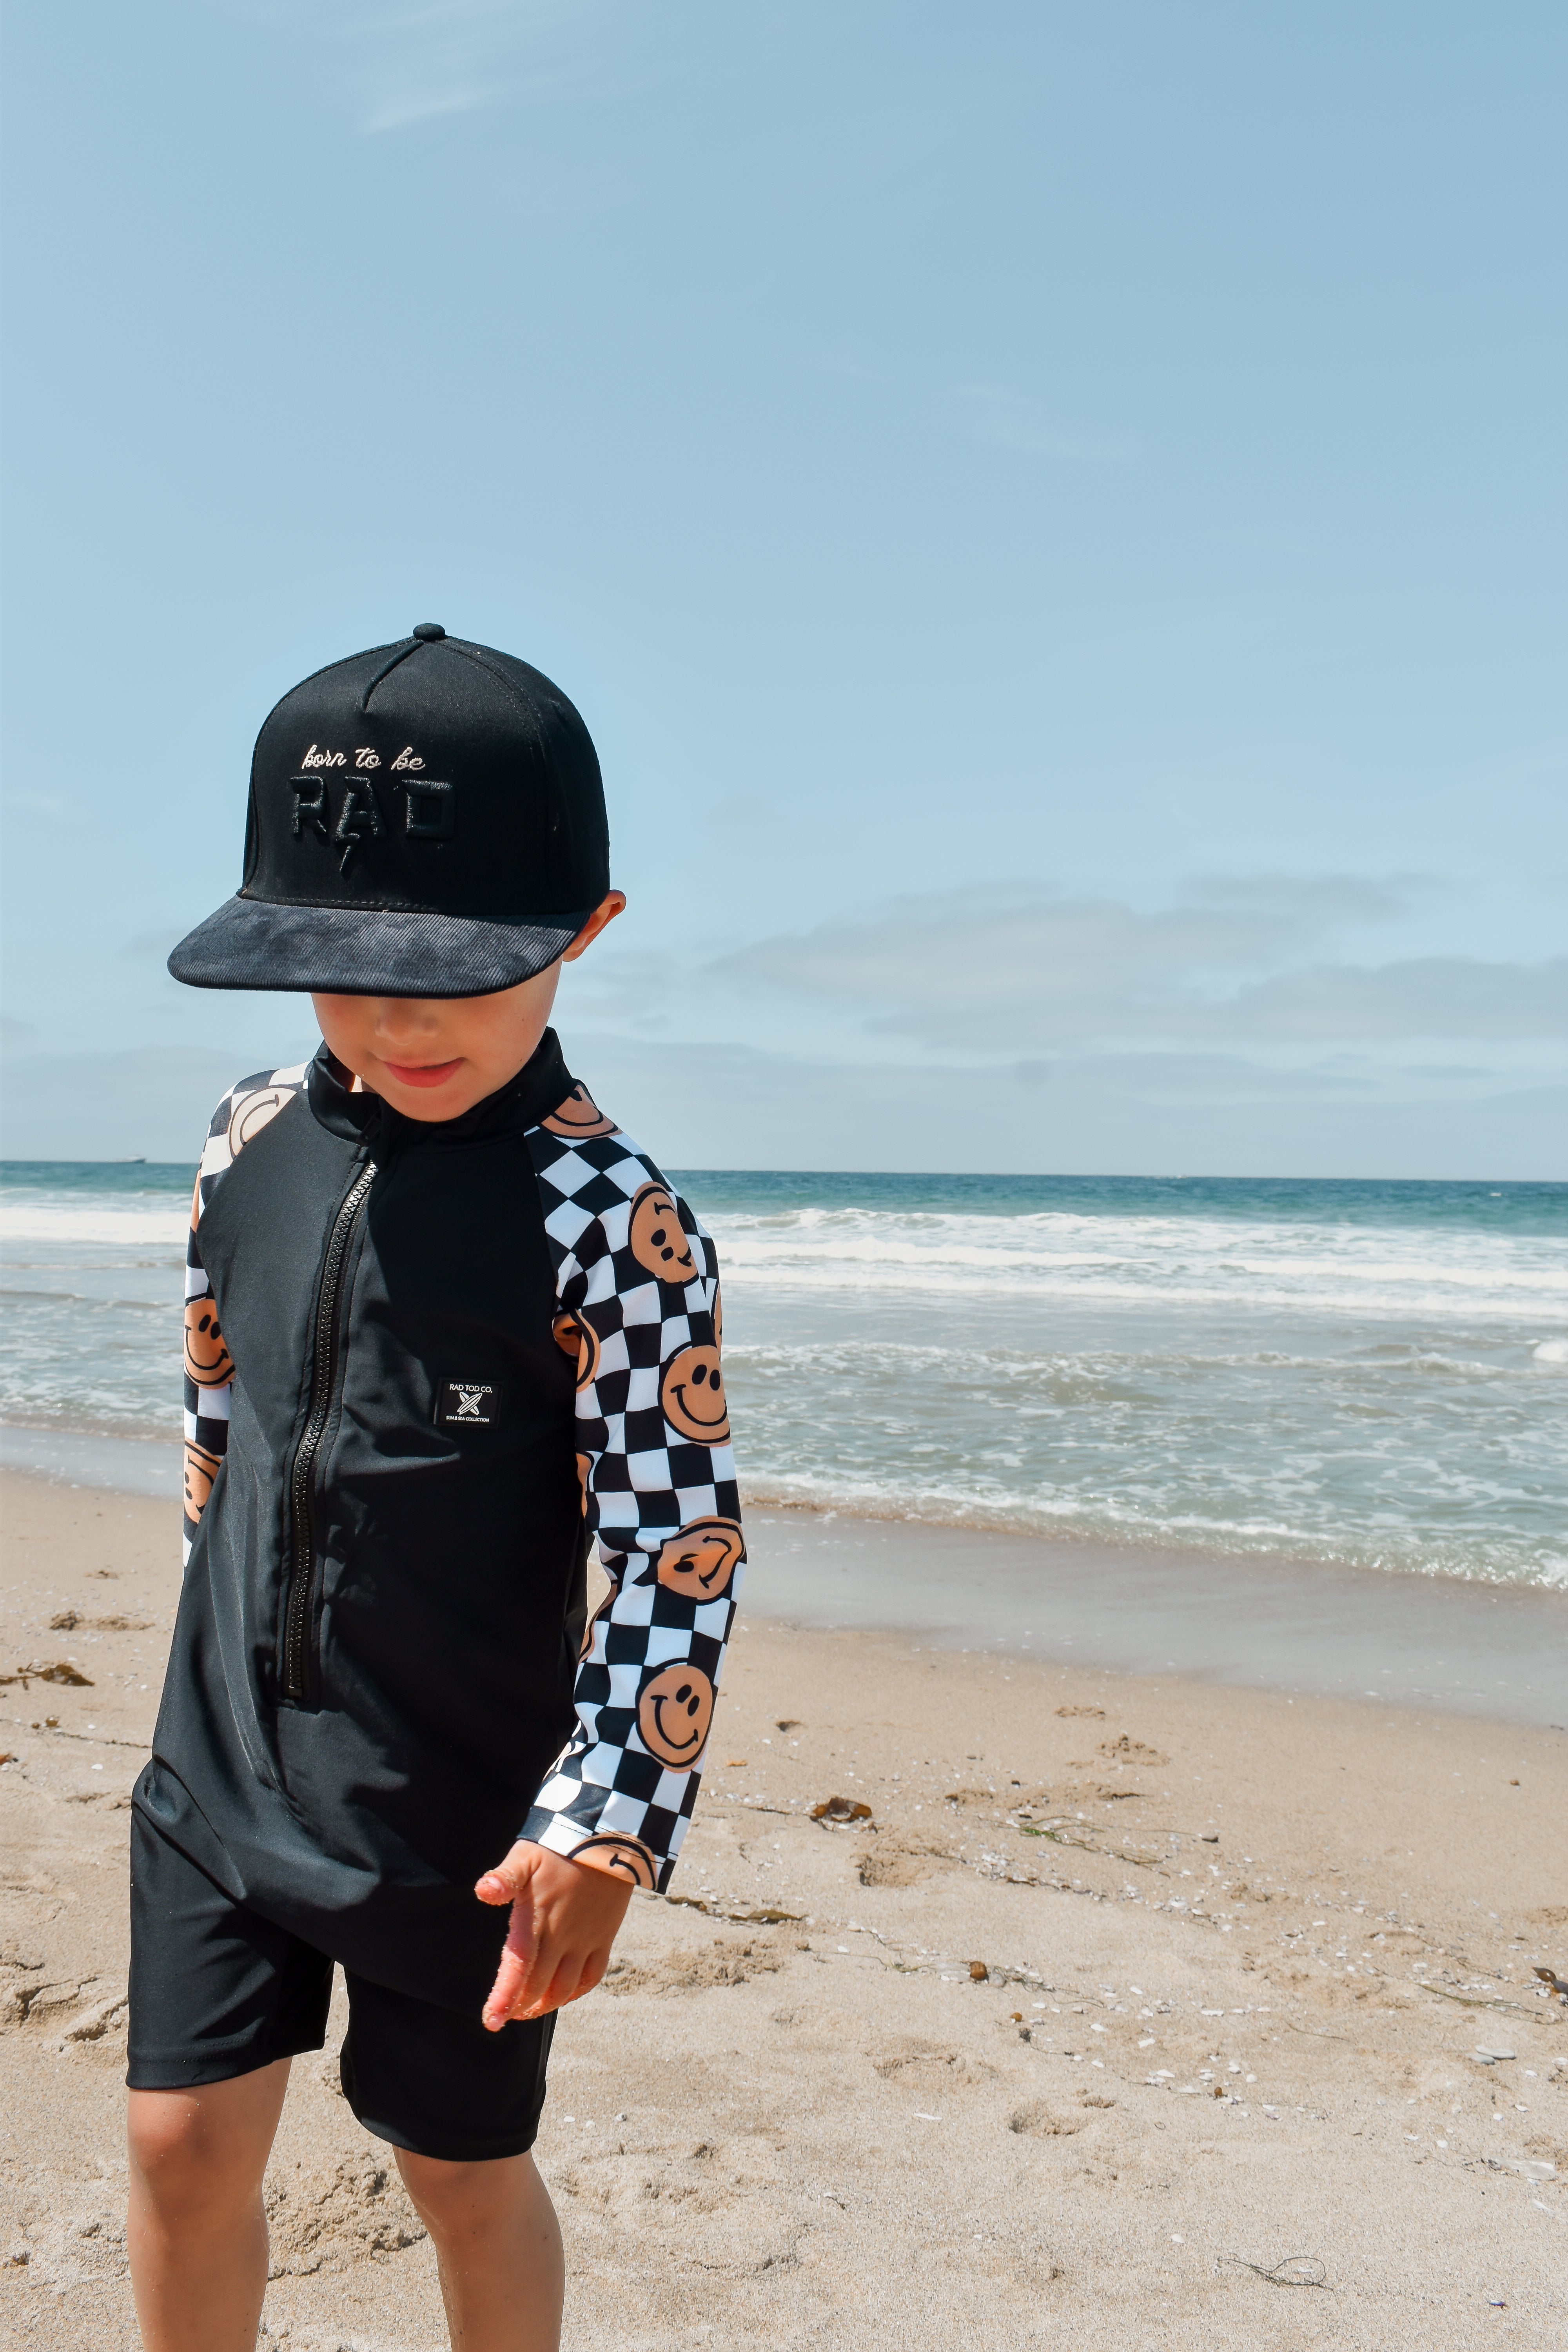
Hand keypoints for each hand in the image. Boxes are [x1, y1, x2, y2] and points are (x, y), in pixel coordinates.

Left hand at [474, 1842, 633, 2030]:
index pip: (518, 1968)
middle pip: (538, 1985)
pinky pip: (592, 1976)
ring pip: (564, 1988)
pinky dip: (576, 1993)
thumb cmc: (560, 1845)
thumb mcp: (526, 1855)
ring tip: (529, 2011)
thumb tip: (483, 1891)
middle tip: (505, 2015)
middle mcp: (562, 1936)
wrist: (608, 1836)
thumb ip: (505, 1877)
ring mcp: (585, 1940)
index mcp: (537, 1919)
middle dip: (519, 2007)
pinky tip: (563, 1996)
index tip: (490, 2022)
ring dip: (545, 2005)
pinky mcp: (604, 1937)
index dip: (504, 1998)